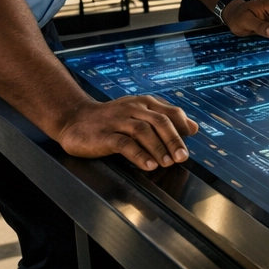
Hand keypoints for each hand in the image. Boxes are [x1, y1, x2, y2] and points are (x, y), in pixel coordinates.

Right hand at [57, 94, 199, 170]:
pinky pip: (124, 144)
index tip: (191, 140)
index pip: (170, 111)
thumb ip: (166, 118)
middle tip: (183, 157)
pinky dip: (139, 155)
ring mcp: (118, 120)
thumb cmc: (112, 119)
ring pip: (143, 131)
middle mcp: (133, 108)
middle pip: (160, 121)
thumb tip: (194, 128)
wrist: (74, 119)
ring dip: (158, 148)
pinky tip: (149, 165)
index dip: (182, 125)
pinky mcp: (104, 135)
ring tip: (168, 163)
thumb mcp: (140, 114)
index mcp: (144, 103)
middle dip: (174, 140)